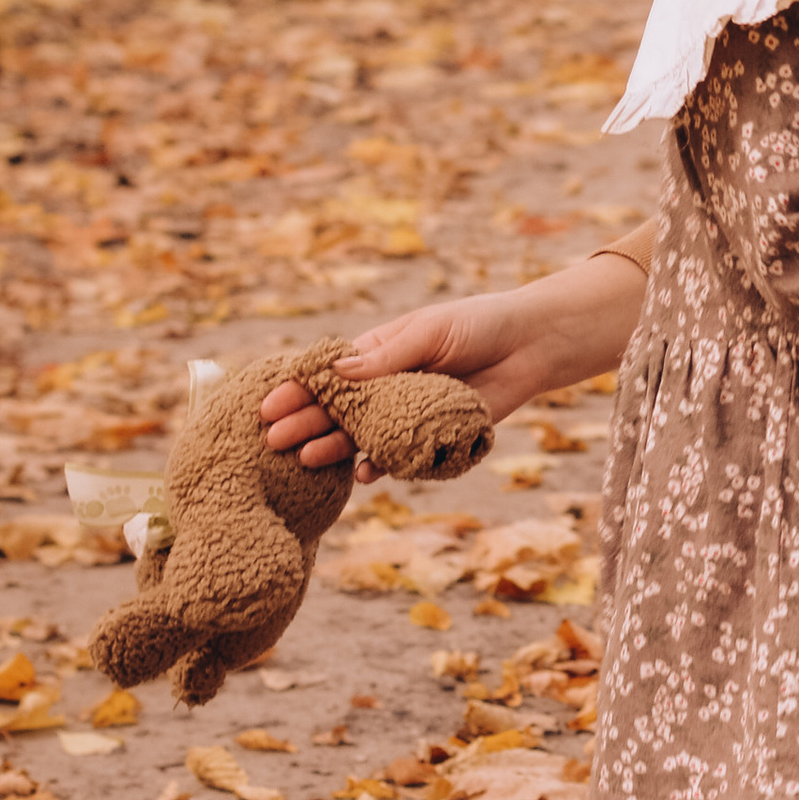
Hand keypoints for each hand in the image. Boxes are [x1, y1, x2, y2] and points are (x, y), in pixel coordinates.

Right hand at [257, 253, 647, 472]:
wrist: (530, 346)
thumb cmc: (477, 325)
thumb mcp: (429, 331)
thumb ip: (386, 357)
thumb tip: (336, 371)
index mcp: (376, 354)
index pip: (327, 374)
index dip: (297, 389)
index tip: (268, 404)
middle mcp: (385, 387)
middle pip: (335, 409)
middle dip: (304, 423)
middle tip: (273, 440)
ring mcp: (406, 415)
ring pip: (361, 436)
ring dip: (334, 448)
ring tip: (308, 459)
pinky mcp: (432, 437)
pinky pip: (399, 458)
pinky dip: (381, 467)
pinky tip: (364, 474)